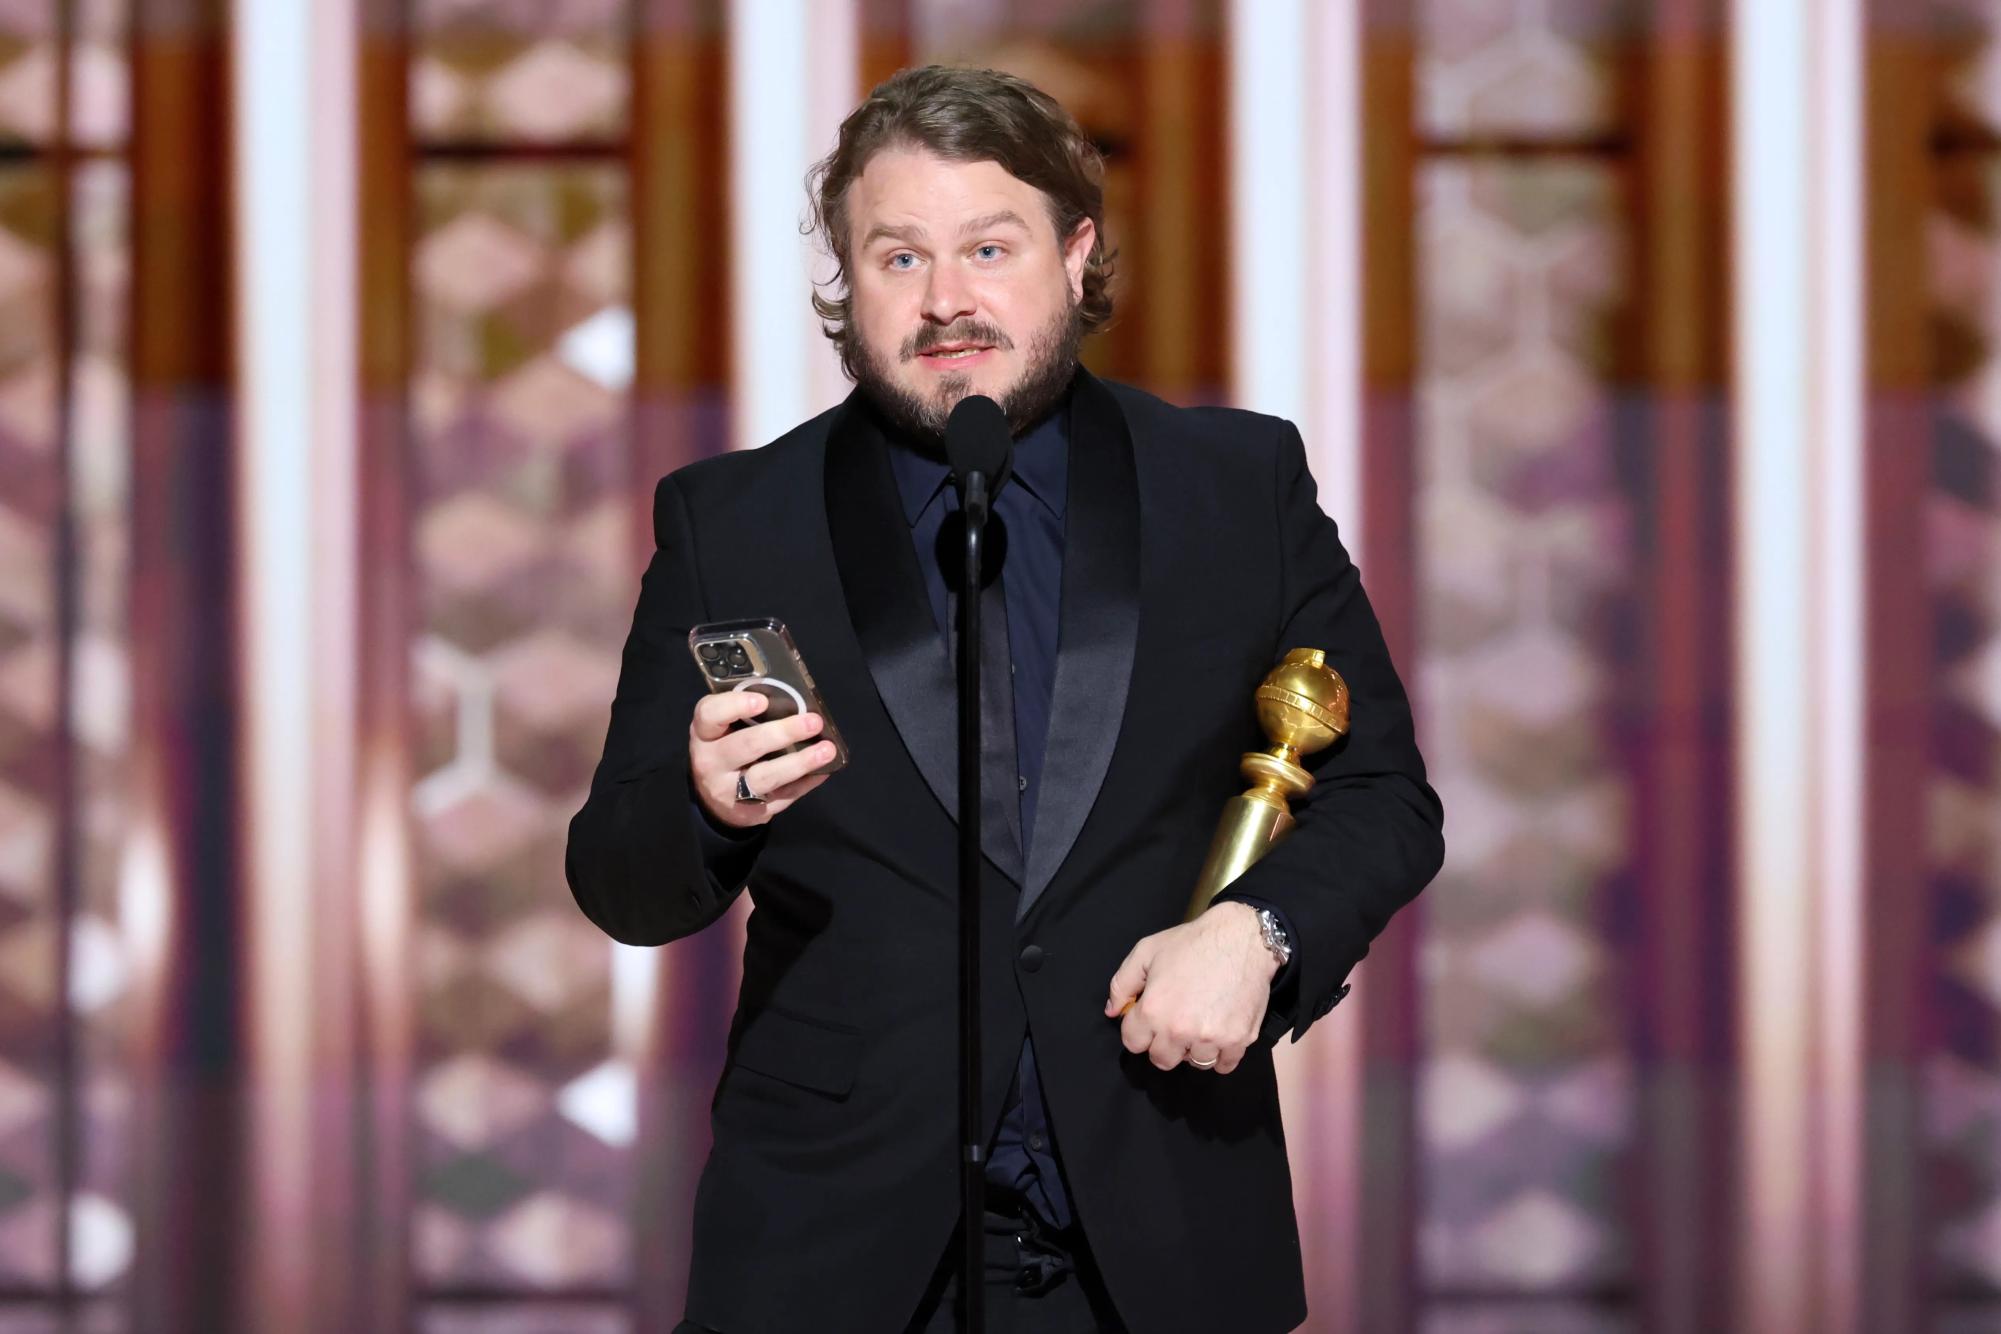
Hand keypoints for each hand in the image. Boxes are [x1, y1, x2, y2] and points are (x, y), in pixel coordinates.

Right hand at [689, 692, 835, 827]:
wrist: (714, 802)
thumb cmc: (726, 750)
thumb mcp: (723, 730)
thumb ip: (744, 713)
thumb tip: (793, 698)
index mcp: (704, 734)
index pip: (710, 715)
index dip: (735, 706)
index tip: (762, 700)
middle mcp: (711, 763)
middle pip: (746, 745)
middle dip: (782, 732)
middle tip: (813, 721)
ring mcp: (729, 791)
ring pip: (765, 776)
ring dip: (799, 762)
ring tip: (827, 750)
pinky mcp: (750, 812)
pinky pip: (782, 796)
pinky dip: (806, 783)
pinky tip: (823, 770)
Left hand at [1103, 902, 1277, 1074]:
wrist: (1242, 938)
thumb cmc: (1192, 942)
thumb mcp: (1146, 951)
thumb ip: (1122, 984)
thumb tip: (1113, 1011)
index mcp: (1153, 1011)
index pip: (1133, 1043)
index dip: (1139, 1030)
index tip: (1151, 1018)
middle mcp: (1180, 1031)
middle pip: (1162, 1060)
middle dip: (1164, 1044)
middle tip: (1175, 1023)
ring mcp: (1211, 1039)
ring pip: (1193, 1063)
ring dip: (1193, 1049)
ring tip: (1200, 1024)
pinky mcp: (1238, 1040)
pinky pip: (1223, 1065)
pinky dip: (1220, 1054)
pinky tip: (1218, 1033)